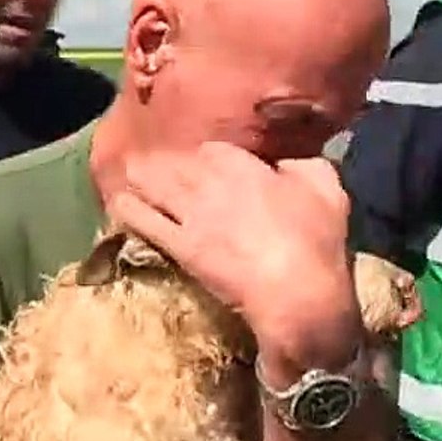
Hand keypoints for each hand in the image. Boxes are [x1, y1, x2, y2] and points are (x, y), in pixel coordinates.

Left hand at [112, 142, 360, 366]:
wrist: (297, 291)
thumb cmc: (316, 238)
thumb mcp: (325, 187)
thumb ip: (304, 164)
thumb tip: (290, 160)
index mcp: (242, 164)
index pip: (212, 149)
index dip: (207, 157)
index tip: (206, 163)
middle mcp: (209, 181)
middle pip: (174, 163)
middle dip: (161, 160)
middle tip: (148, 159)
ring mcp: (190, 214)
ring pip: (152, 185)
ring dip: (138, 177)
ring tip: (126, 172)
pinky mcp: (180, 246)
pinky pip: (145, 222)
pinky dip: (128, 210)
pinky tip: (116, 203)